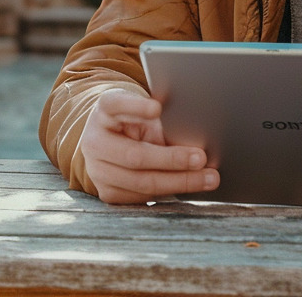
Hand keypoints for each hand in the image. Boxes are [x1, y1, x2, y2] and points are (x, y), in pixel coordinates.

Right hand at [79, 88, 218, 203]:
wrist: (113, 141)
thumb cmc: (136, 122)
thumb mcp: (145, 113)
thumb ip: (162, 119)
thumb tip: (196, 136)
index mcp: (103, 111)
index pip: (116, 105)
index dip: (136, 107)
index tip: (158, 108)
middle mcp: (94, 141)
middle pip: (135, 155)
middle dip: (172, 159)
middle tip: (201, 158)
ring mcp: (96, 169)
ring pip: (141, 182)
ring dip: (179, 181)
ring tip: (207, 178)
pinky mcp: (107, 192)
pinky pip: (141, 197)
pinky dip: (169, 191)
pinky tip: (190, 186)